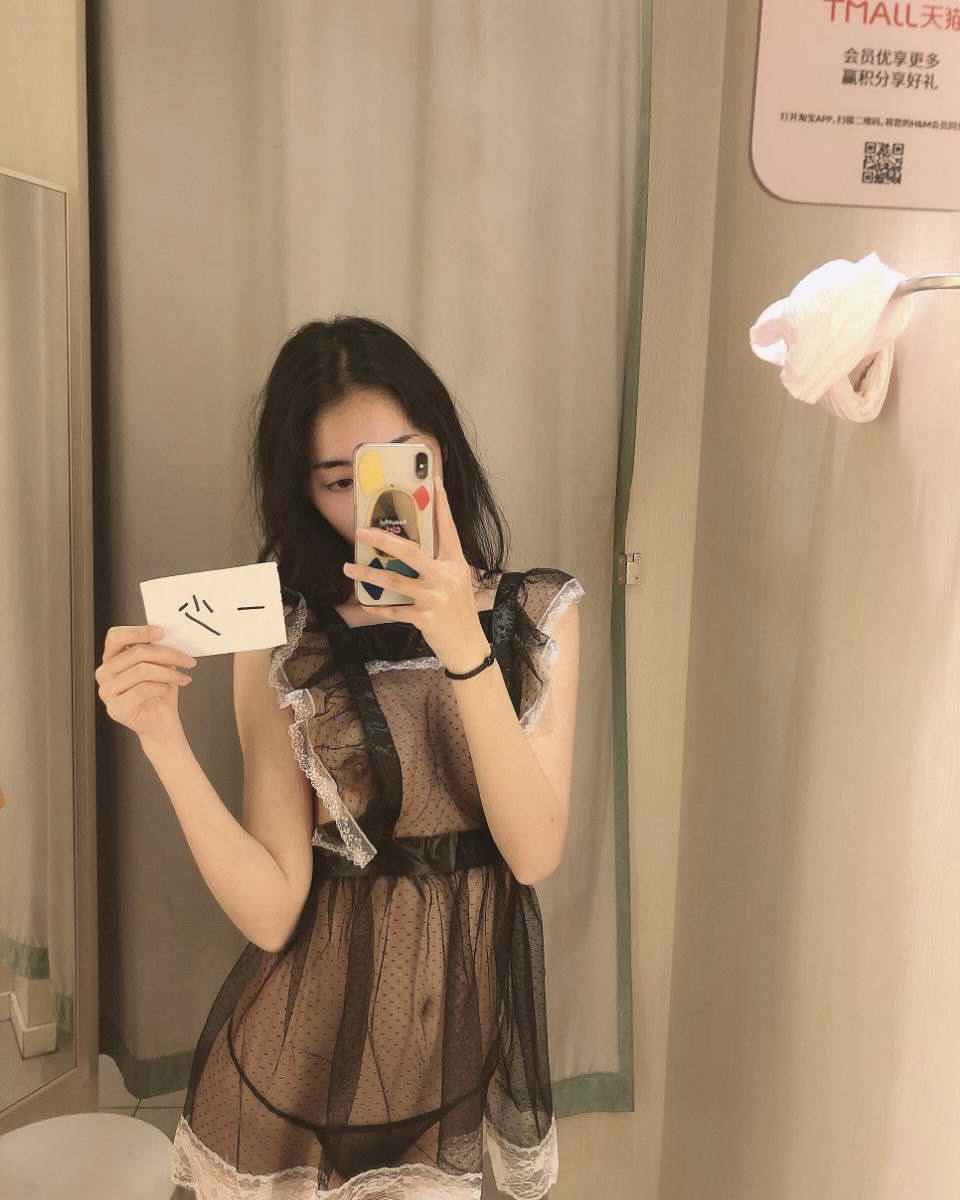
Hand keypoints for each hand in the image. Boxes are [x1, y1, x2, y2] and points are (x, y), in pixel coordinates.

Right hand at [94, 624, 196, 743]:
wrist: (161, 721)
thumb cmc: (159, 691)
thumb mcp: (160, 665)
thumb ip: (156, 651)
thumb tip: (168, 635)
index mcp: (111, 658)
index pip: (116, 636)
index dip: (139, 631)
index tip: (163, 633)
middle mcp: (104, 673)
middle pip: (137, 653)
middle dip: (168, 654)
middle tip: (188, 660)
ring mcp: (107, 691)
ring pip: (142, 670)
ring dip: (169, 673)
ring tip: (183, 678)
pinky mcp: (116, 708)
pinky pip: (142, 689)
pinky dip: (161, 687)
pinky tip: (169, 689)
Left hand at [344, 474, 490, 671]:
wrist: (469, 648)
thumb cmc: (460, 613)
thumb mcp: (457, 583)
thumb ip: (439, 566)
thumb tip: (409, 551)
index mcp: (456, 564)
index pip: (448, 528)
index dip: (441, 504)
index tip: (434, 481)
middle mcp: (445, 577)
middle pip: (410, 552)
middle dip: (383, 540)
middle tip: (360, 532)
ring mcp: (435, 598)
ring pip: (394, 581)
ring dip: (368, 574)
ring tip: (348, 568)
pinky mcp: (425, 618)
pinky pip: (394, 610)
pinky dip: (378, 608)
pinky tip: (365, 604)